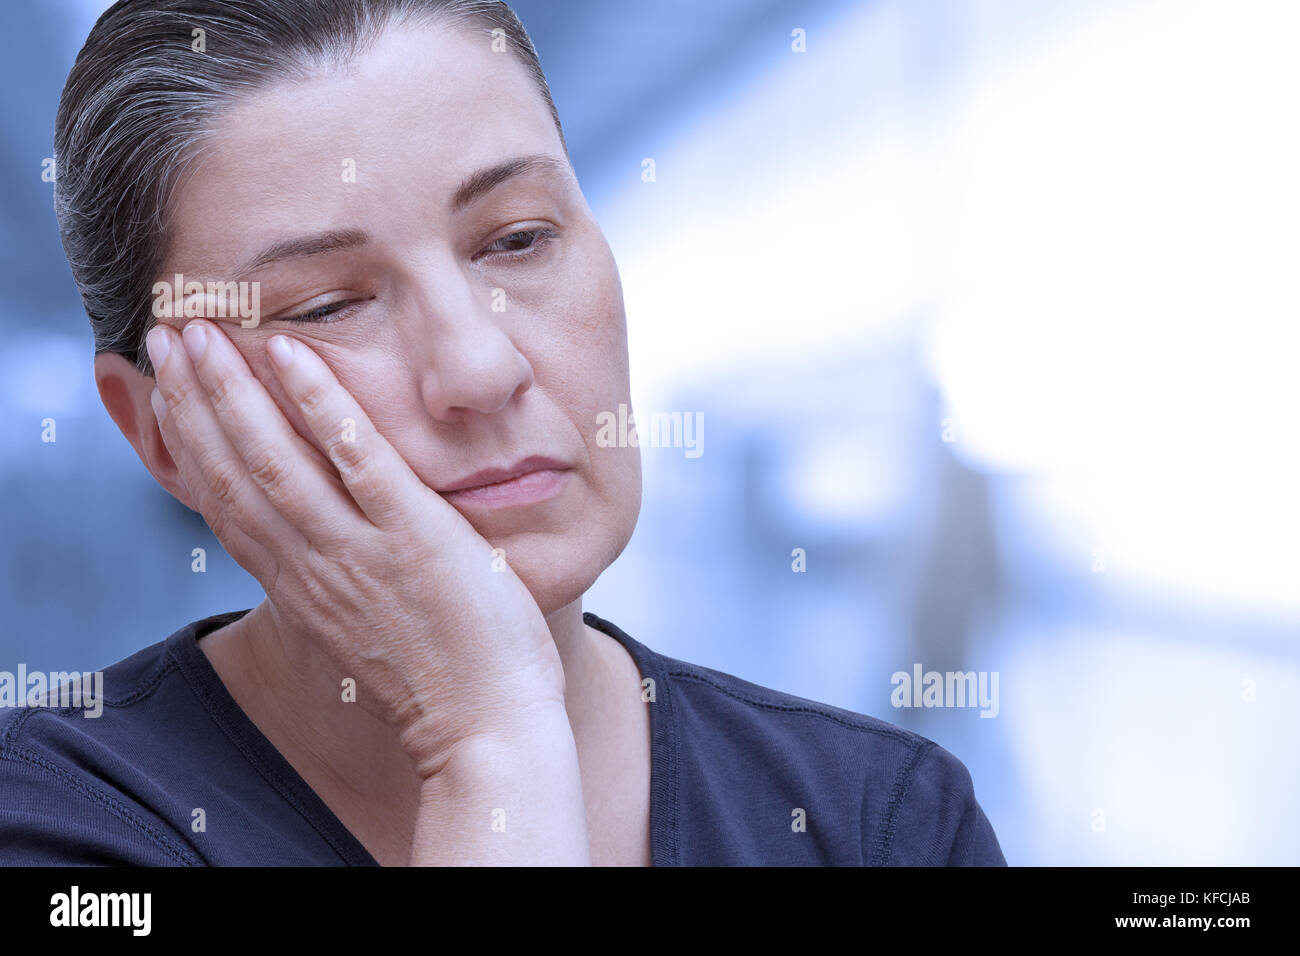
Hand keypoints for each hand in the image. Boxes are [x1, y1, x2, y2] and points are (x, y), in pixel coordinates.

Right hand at [146, 319, 567, 778]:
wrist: (487, 731)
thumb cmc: (443, 678)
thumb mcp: (364, 625)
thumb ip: (338, 577)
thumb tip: (328, 538)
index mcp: (301, 587)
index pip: (227, 504)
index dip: (190, 443)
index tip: (169, 390)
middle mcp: (313, 568)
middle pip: (234, 473)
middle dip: (194, 401)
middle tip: (165, 336)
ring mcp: (360, 552)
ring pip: (275, 461)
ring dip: (232, 391)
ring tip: (201, 329)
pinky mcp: (415, 539)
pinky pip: (358, 462)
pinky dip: (321, 406)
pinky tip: (293, 354)